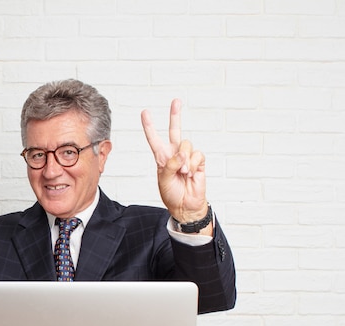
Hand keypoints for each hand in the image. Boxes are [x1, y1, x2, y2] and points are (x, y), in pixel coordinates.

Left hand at [141, 99, 209, 225]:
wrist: (186, 205)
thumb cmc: (172, 194)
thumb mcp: (163, 180)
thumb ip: (169, 165)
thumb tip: (181, 154)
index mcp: (161, 157)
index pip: (154, 139)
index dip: (149, 126)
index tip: (145, 112)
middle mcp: (174, 154)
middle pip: (175, 130)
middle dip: (175, 115)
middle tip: (176, 101)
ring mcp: (187, 157)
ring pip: (186, 144)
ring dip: (184, 159)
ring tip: (183, 172)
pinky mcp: (198, 162)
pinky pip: (197, 155)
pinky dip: (193, 164)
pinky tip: (191, 173)